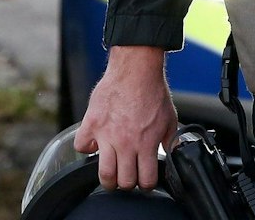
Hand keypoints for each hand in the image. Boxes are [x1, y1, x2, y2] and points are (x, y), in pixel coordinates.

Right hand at [73, 45, 176, 190]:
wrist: (136, 69)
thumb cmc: (152, 91)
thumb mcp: (170, 119)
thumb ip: (170, 140)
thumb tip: (173, 155)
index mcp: (146, 143)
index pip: (145, 181)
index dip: (146, 184)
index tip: (144, 179)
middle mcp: (126, 143)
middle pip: (123, 182)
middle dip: (127, 183)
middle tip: (127, 175)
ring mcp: (106, 135)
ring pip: (103, 174)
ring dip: (108, 177)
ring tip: (111, 171)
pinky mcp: (91, 124)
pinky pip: (81, 147)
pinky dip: (85, 148)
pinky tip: (94, 143)